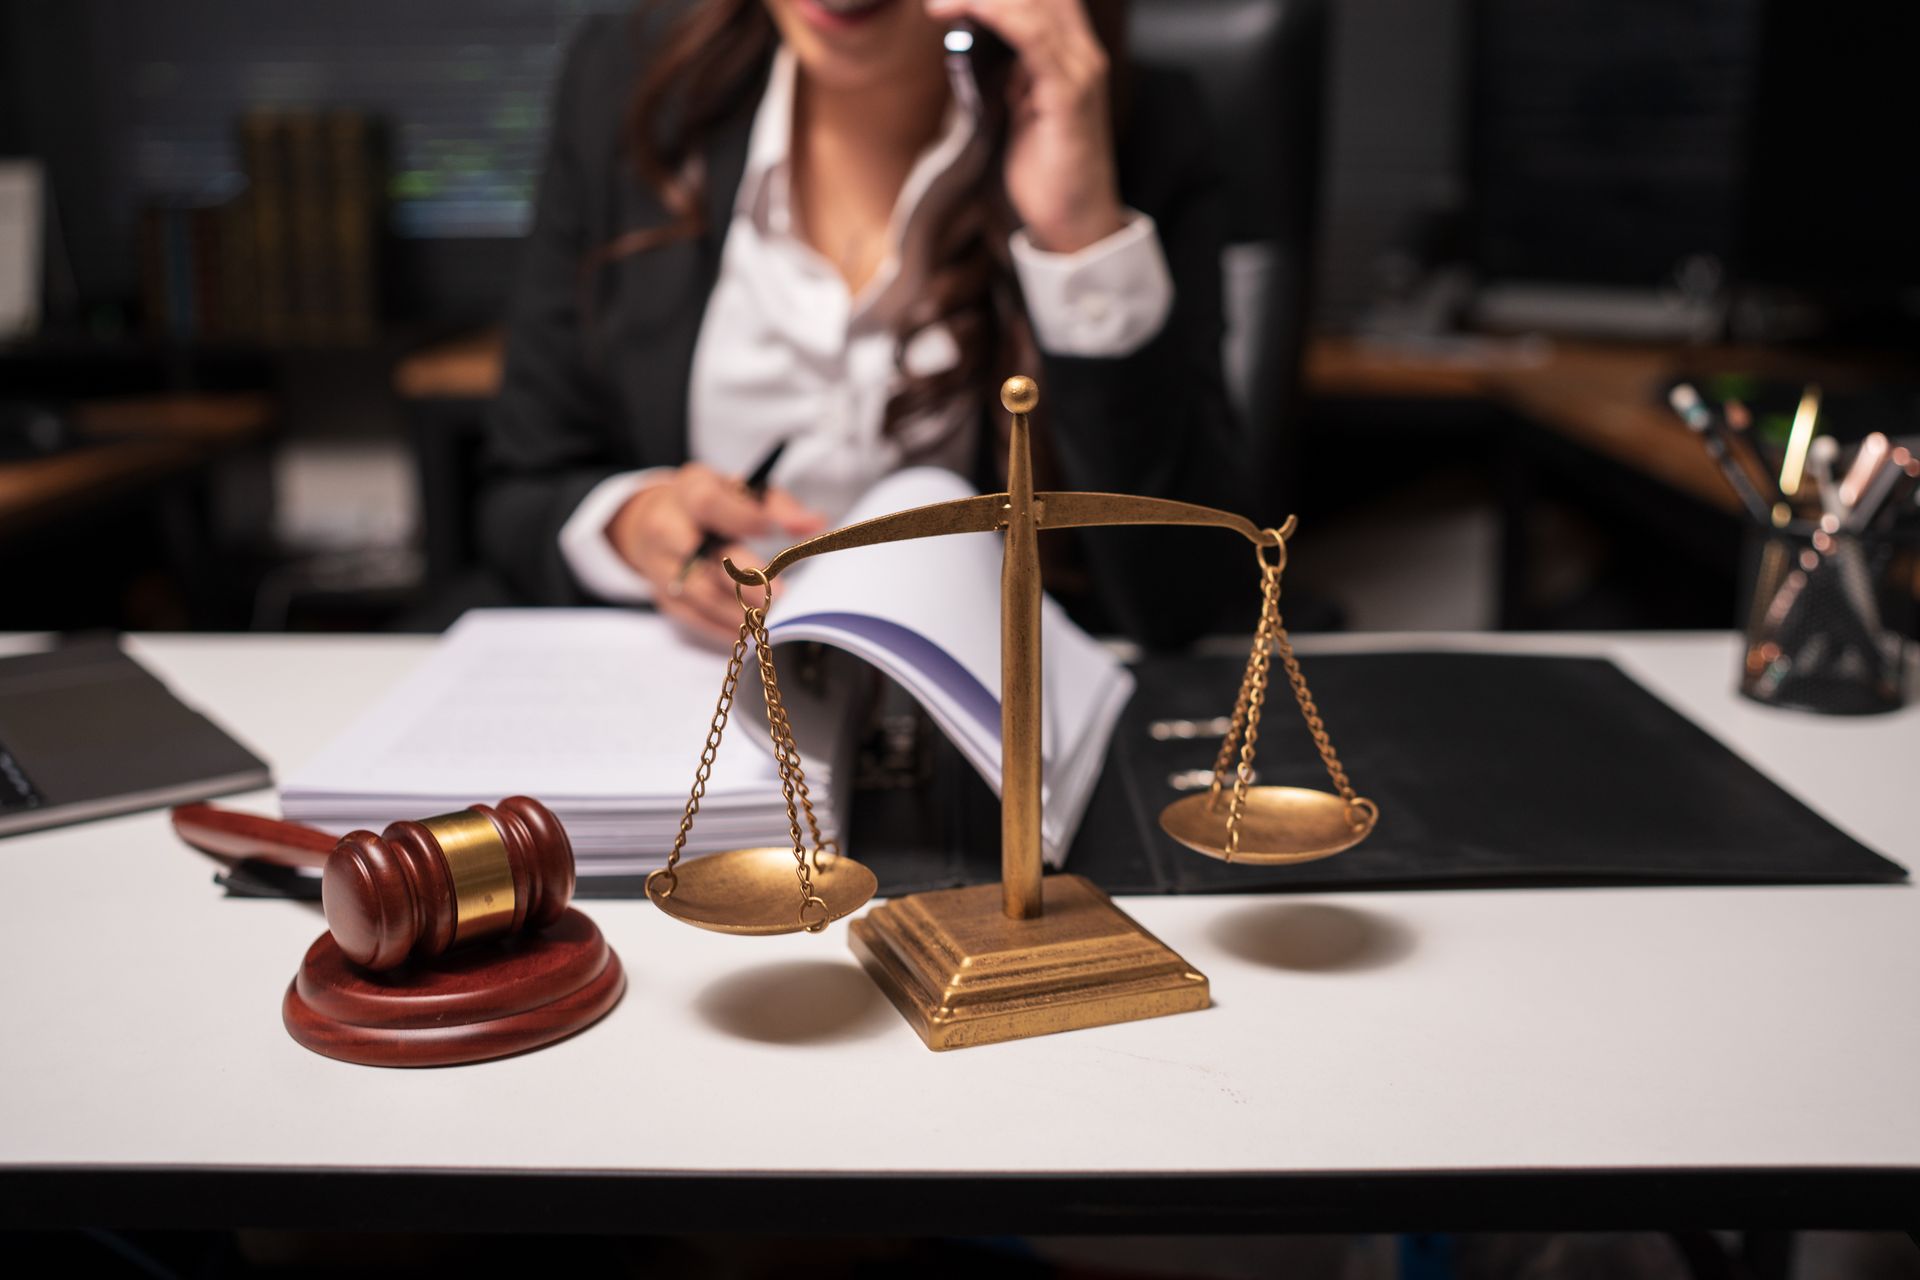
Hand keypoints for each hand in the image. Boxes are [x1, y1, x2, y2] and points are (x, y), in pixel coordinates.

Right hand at [607, 463, 824, 640]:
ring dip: (738, 608)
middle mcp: (667, 528)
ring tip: (772, 613)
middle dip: (742, 576)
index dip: (742, 519)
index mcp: (688, 492)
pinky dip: (725, 626)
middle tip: (779, 591)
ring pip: (700, 592)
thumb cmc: (711, 505)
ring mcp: (660, 566)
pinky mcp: (664, 597)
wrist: (652, 521)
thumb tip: (815, 524)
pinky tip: (753, 629)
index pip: (709, 504)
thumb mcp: (740, 491)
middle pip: (700, 555)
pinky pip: (695, 617)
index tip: (774, 531)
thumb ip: (778, 506)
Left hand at [925, 0, 1126, 252]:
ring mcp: (1079, 73)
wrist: (1075, 221)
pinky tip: (974, 10)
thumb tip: (977, 45)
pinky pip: (1035, 41)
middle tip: (938, 1)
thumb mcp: (1023, 109)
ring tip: (939, 5)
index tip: (950, 0)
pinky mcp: (1069, 97)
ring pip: (1034, 8)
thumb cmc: (1048, 171)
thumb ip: (1011, 75)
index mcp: (1072, 54)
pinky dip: (1002, 18)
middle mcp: (1082, 55)